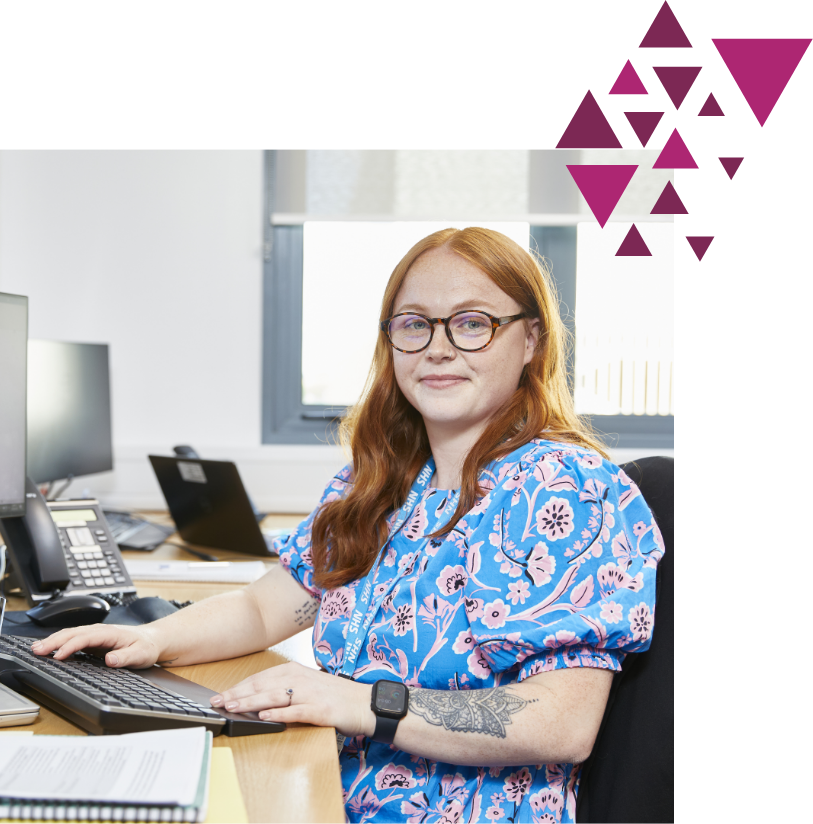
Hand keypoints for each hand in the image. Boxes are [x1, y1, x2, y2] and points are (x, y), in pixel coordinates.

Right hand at [29, 624, 163, 669]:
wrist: (153, 639)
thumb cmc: (147, 646)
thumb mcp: (141, 654)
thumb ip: (126, 657)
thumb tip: (110, 660)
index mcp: (110, 633)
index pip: (86, 638)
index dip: (71, 646)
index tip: (57, 656)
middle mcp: (100, 630)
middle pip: (74, 633)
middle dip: (54, 641)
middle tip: (37, 650)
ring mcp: (95, 634)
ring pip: (71, 634)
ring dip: (53, 640)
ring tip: (36, 649)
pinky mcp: (93, 640)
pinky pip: (73, 639)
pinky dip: (59, 642)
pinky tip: (49, 649)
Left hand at [210, 662, 375, 737]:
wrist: (366, 704)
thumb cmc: (336, 696)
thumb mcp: (308, 686)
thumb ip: (286, 689)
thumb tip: (259, 698)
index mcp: (296, 671)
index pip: (260, 678)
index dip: (239, 687)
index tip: (220, 695)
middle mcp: (301, 679)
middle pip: (263, 686)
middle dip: (238, 694)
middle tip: (218, 702)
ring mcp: (311, 694)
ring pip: (275, 696)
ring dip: (252, 703)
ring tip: (233, 707)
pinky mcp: (320, 710)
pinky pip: (296, 711)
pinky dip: (280, 713)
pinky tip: (265, 717)